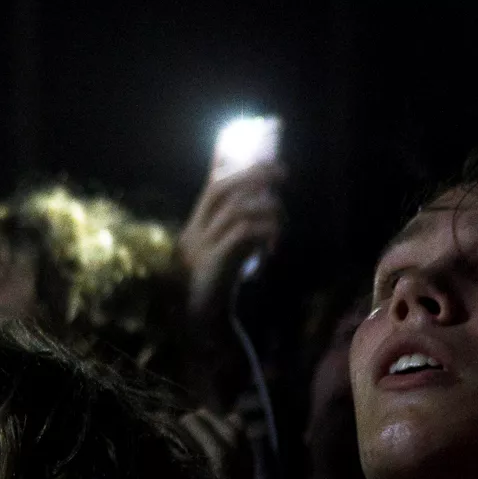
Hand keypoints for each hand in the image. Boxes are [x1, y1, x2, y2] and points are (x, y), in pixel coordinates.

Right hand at [181, 162, 284, 325]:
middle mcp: (193, 232)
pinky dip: (264, 229)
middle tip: (283, 174)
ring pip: (235, 209)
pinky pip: (242, 232)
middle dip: (253, 176)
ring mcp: (200, 247)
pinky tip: (274, 241)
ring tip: (282, 221)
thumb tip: (267, 201)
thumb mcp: (231, 248)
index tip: (264, 158)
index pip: (212, 186)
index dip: (236, 167)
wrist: (206, 320)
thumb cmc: (222, 283)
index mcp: (195, 226)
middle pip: (220, 189)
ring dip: (266, 208)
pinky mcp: (213, 261)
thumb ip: (240, 227)